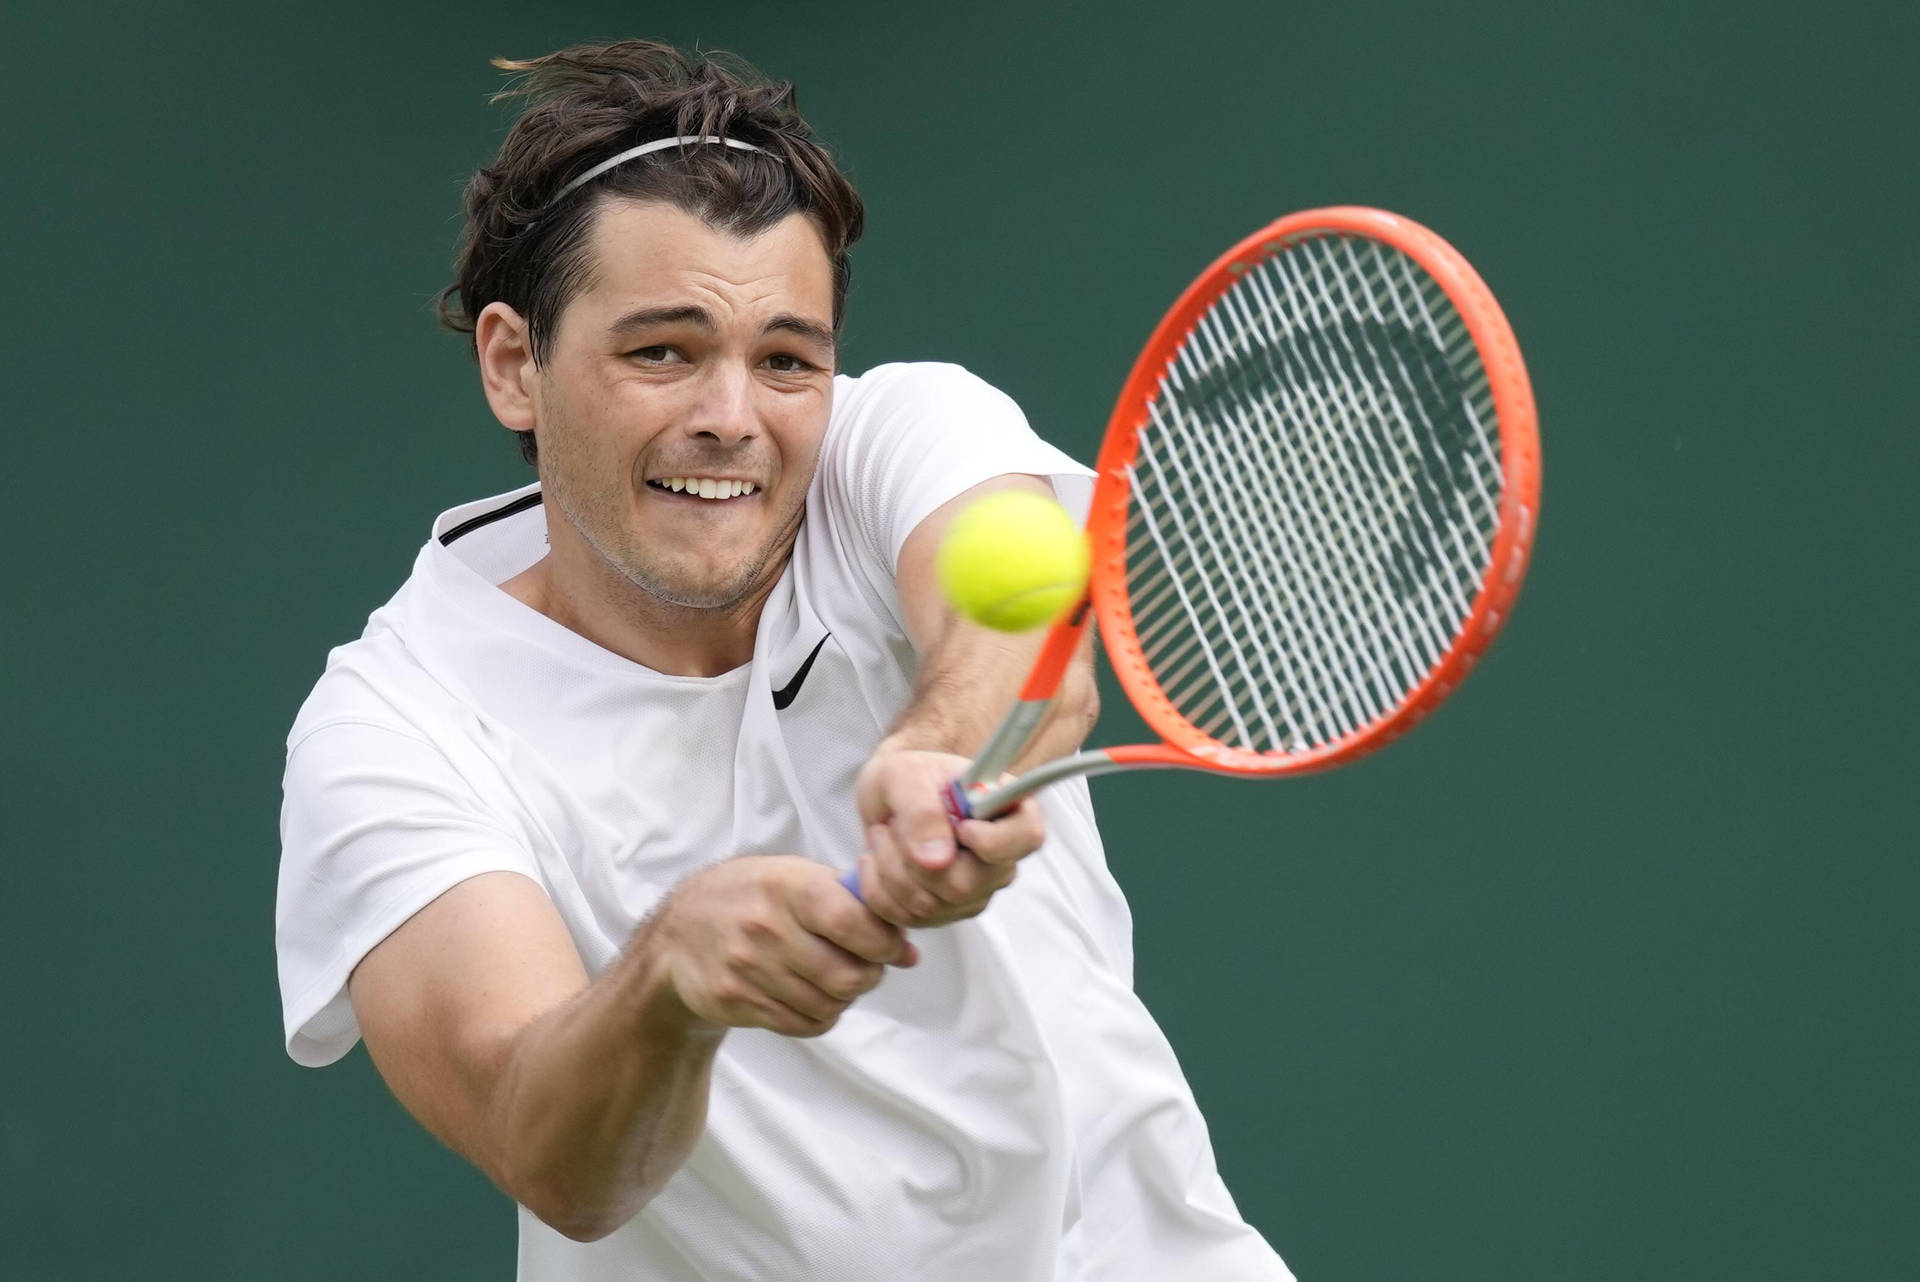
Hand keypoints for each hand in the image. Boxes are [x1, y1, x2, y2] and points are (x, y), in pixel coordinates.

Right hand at [648, 856, 916, 1037]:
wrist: (678, 933)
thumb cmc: (752, 897)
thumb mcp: (794, 876)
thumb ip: (852, 905)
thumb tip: (909, 952)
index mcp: (788, 886)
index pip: (856, 924)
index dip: (887, 943)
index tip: (894, 948)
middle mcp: (766, 926)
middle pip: (848, 976)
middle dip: (869, 977)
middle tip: (866, 967)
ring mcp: (748, 967)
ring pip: (828, 1006)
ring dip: (844, 999)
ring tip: (836, 979)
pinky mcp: (736, 1000)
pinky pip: (801, 1025)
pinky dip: (819, 1017)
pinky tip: (812, 997)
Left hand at [851, 747, 1046, 927]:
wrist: (885, 800)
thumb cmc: (905, 778)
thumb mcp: (905, 775)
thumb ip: (922, 810)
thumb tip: (938, 861)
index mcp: (1007, 809)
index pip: (1028, 836)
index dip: (994, 842)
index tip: (960, 827)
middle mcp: (1000, 856)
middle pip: (968, 886)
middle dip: (913, 860)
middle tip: (892, 824)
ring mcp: (976, 889)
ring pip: (932, 905)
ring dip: (890, 870)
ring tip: (883, 836)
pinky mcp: (947, 911)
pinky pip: (909, 918)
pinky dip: (879, 891)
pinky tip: (876, 861)